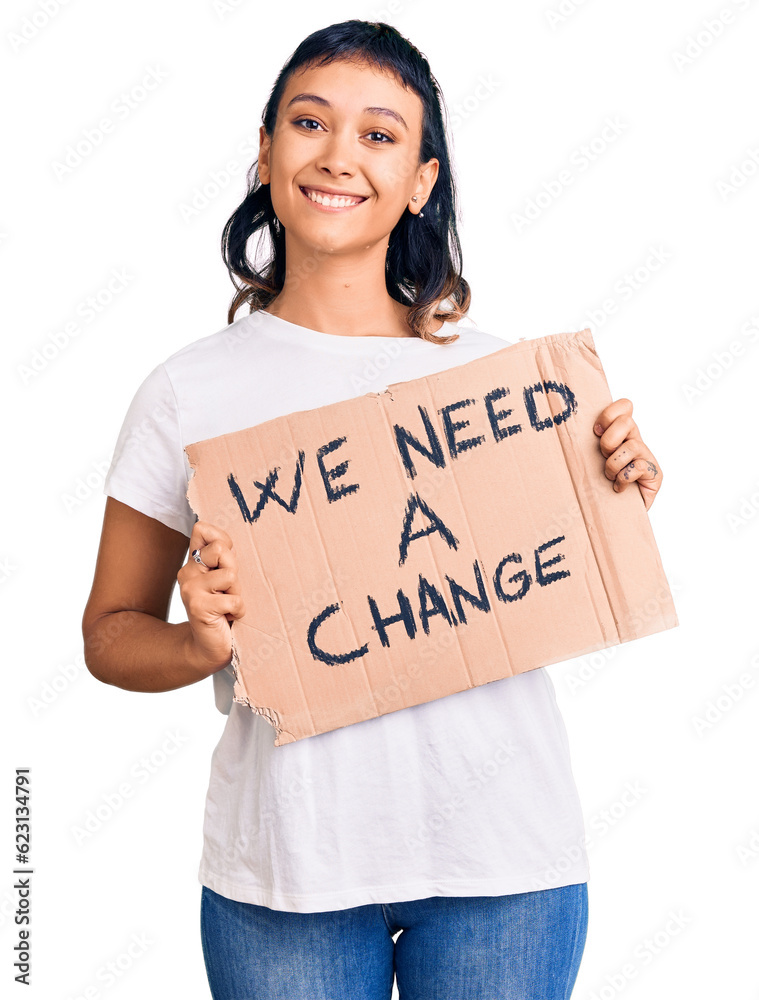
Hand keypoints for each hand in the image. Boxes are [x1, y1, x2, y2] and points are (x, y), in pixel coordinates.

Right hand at [177, 521, 246, 672]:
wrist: (209, 646)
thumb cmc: (224, 609)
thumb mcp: (225, 578)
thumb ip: (223, 555)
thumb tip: (226, 540)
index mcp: (193, 561)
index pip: (202, 529)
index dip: (223, 542)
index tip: (225, 564)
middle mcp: (187, 571)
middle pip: (221, 549)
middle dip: (234, 571)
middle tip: (228, 591)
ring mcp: (189, 588)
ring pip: (230, 574)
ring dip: (237, 593)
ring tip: (228, 605)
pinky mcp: (198, 606)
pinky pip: (234, 599)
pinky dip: (239, 610)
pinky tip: (228, 617)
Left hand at [593, 398, 661, 511]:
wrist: (617, 513)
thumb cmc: (599, 485)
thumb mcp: (589, 461)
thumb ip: (585, 445)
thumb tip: (562, 430)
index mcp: (621, 433)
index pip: (624, 406)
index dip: (609, 415)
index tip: (595, 431)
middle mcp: (636, 440)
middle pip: (627, 421)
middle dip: (608, 440)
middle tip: (603, 456)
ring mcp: (647, 456)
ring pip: (632, 445)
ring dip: (613, 464)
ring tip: (609, 477)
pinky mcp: (655, 474)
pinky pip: (638, 467)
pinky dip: (624, 479)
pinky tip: (619, 488)